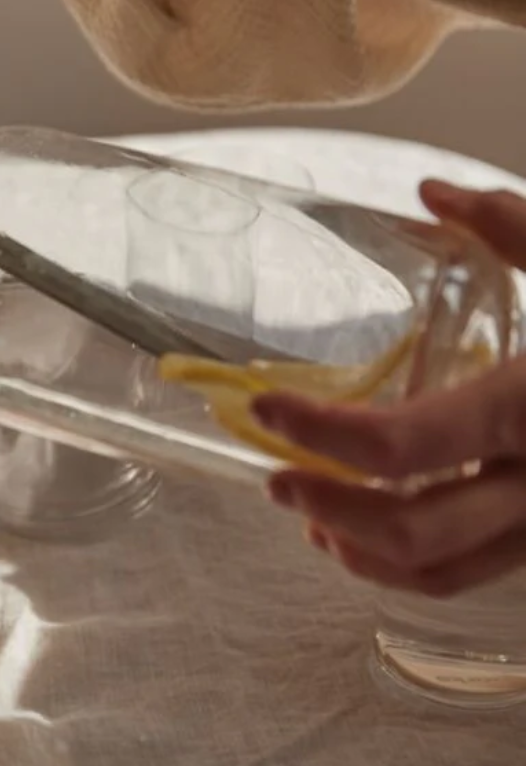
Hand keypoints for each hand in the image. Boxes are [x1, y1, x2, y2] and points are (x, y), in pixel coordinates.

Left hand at [255, 180, 525, 595]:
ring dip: (361, 546)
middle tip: (271, 474)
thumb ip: (511, 224)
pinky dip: (408, 566)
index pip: (402, 444)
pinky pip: (474, 574)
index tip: (264, 409)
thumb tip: (431, 190)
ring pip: (442, 569)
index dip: (320, 432)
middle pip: (413, 525)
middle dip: (327, 504)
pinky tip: (365, 538)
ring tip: (307, 513)